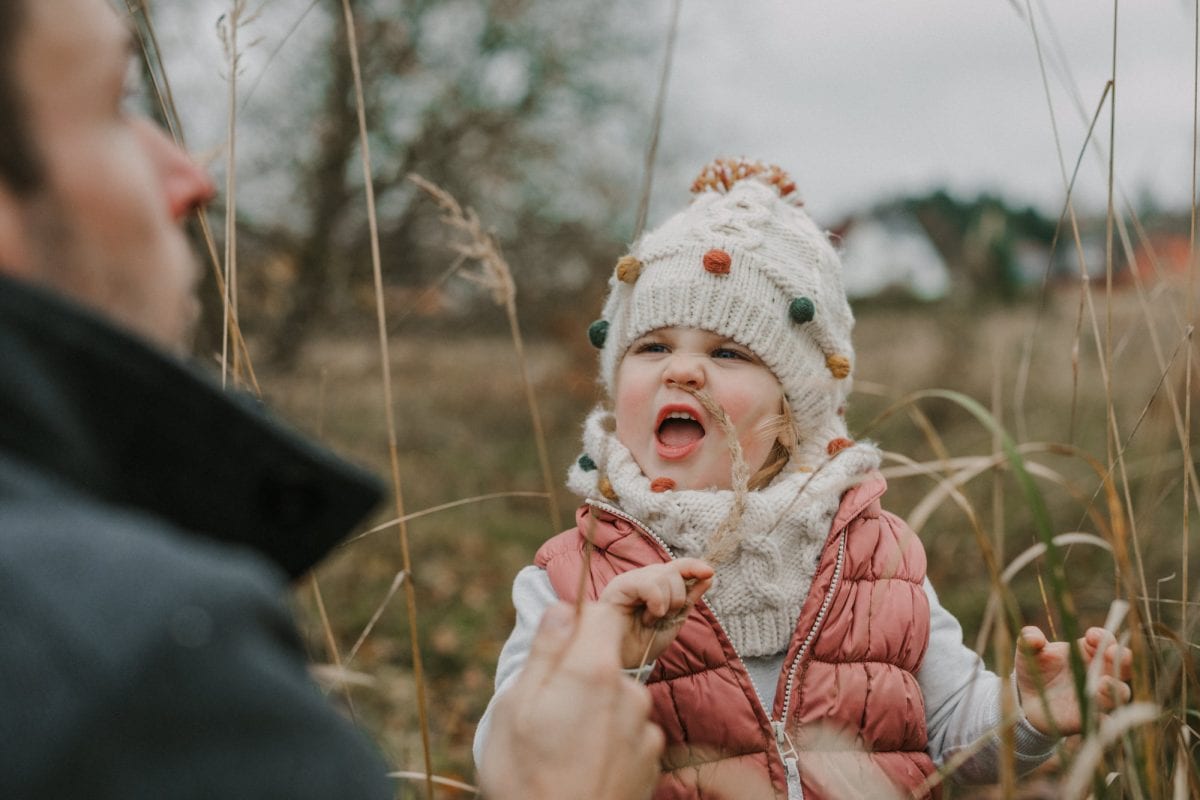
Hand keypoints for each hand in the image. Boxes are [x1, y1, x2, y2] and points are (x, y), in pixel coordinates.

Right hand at [478, 601, 663, 799]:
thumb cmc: (526, 780)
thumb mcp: (515, 708)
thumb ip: (544, 652)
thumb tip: (561, 609)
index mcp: (594, 672)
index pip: (602, 615)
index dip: (579, 622)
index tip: (558, 645)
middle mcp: (630, 694)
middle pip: (604, 662)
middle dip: (577, 679)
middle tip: (544, 716)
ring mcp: (645, 731)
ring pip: (615, 700)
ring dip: (593, 714)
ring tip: (561, 750)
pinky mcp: (651, 762)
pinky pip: (627, 734)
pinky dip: (607, 743)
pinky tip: (581, 768)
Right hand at [599, 558, 713, 668]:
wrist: (622, 661)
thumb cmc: (643, 642)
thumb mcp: (673, 620)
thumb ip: (689, 598)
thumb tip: (708, 575)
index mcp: (655, 584)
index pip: (678, 565)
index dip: (694, 566)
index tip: (710, 573)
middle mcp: (642, 577)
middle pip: (674, 570)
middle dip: (678, 598)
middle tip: (663, 618)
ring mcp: (630, 579)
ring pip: (664, 576)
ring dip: (666, 604)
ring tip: (650, 620)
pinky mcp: (620, 585)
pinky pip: (650, 584)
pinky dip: (656, 603)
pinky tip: (647, 617)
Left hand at [1015, 625, 1132, 735]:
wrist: (1028, 698)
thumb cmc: (1035, 668)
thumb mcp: (1027, 651)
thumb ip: (1029, 639)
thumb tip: (1034, 637)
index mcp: (1088, 651)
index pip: (1105, 640)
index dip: (1102, 637)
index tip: (1091, 636)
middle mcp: (1100, 673)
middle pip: (1123, 664)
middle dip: (1121, 658)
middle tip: (1112, 653)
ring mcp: (1099, 696)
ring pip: (1121, 692)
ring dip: (1115, 687)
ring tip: (1102, 683)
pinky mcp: (1092, 718)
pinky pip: (1108, 722)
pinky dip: (1108, 721)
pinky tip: (1102, 718)